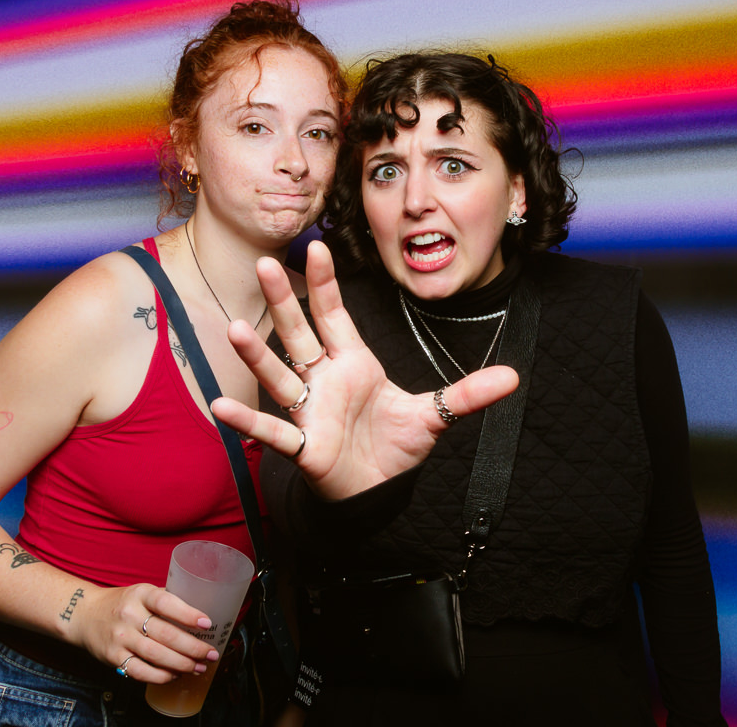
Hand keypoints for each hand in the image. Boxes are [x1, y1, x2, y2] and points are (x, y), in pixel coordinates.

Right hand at [69, 583, 221, 682]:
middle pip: (165, 634)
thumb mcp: (142, 592)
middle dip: (193, 647)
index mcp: (140, 594)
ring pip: (155, 655)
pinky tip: (174, 675)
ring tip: (198, 668)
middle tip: (210, 654)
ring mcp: (120, 637)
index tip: (207, 623)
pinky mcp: (113, 657)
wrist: (84, 615)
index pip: (166, 603)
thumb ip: (166, 599)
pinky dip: (160, 676)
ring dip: (181, 664)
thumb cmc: (122, 603)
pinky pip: (140, 671)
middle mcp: (129, 614)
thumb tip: (200, 613)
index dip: (188, 614)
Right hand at [213, 241, 518, 500]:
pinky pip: (274, 431)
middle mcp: (324, 379)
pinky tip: (221, 407)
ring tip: (237, 328)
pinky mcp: (305, 445)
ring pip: (280, 375)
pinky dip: (248, 421)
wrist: (378, 491)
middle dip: (285, 300)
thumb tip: (514, 376)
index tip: (318, 246)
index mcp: (352, 363)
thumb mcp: (436, 416)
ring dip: (258, 354)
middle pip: (300, 333)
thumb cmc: (394, 446)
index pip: (335, 315)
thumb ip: (468, 395)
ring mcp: (310, 410)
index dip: (326, 283)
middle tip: (266, 263)